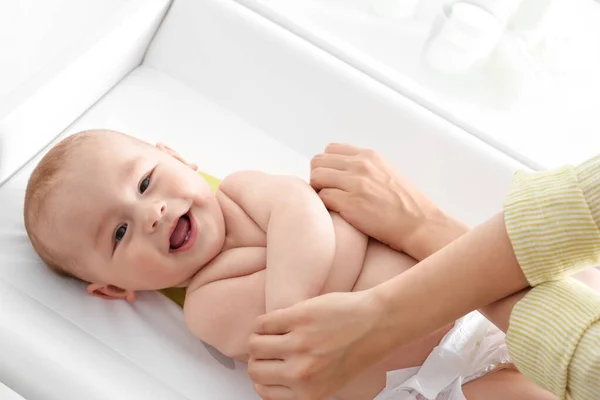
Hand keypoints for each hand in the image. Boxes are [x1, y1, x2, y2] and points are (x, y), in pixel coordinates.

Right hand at [247, 290, 384, 399]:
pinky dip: (264, 322)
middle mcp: (301, 373)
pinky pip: (263, 323)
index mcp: (308, 394)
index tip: (267, 366)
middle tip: (267, 349)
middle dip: (258, 358)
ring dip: (259, 338)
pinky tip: (277, 321)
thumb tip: (272, 380)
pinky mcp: (298, 318)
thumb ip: (301, 386)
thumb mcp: (330, 382)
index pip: (263, 391)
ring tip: (272, 333)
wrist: (377, 323)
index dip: (263, 376)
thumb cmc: (358, 349)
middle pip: (254, 369)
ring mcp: (298, 344)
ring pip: (254, 344)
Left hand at [310, 143, 460, 258]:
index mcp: (369, 155)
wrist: (420, 225)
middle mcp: (360, 165)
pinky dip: (324, 206)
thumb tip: (340, 170)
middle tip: (326, 192)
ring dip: (318, 191)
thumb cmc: (405, 205)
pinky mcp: (350, 203)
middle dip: (318, 177)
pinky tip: (336, 213)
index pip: (330, 149)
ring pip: (315, 178)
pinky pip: (321, 198)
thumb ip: (364, 167)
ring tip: (330, 203)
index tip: (331, 179)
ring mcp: (355, 183)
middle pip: (318, 162)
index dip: (326, 165)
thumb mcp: (386, 172)